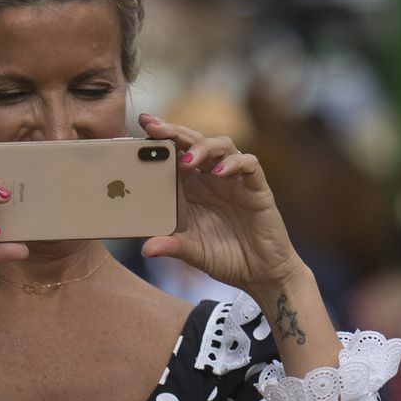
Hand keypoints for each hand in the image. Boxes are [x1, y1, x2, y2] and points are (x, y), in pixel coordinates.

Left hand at [136, 113, 304, 294]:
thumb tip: (145, 249)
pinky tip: (220, 173)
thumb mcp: (192, 252)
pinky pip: (249, 165)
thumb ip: (171, 246)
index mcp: (192, 186)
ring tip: (186, 161)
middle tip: (154, 128)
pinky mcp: (256, 188)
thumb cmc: (225, 258)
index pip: (175, 152)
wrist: (260, 274)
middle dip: (174, 131)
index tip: (141, 126)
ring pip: (222, 145)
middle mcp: (212, 176)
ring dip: (202, 147)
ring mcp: (235, 179)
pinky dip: (235, 164)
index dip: (160, 138)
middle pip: (194, 141)